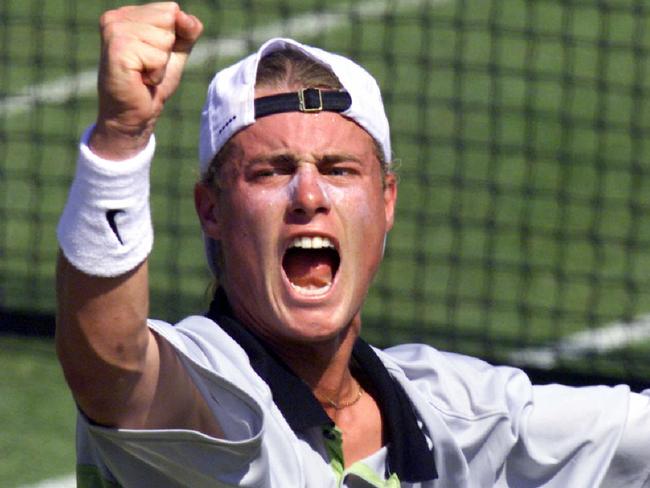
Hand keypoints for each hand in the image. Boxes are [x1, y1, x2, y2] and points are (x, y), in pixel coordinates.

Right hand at [90, 2, 202, 158]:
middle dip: (167, 50)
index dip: (173, 38)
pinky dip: (156, 74)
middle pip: (169, 20)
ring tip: (144, 73)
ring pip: (165, 39)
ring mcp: (115, 32)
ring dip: (161, 63)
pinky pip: (158, 57)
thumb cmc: (152, 84)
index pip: (171, 9)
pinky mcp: (118, 50)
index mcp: (128, 14)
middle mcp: (117, 18)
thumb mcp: (175, 51)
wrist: (134, 115)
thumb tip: (186, 18)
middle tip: (148, 67)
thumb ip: (186, 30)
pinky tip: (140, 80)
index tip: (153, 56)